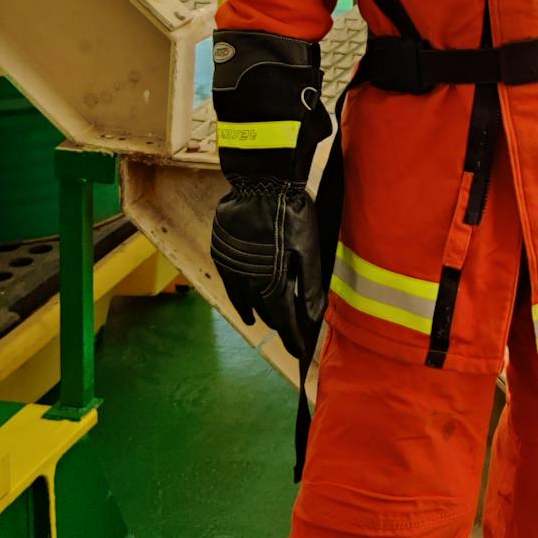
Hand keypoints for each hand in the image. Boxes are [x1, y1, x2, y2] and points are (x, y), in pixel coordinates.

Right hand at [210, 176, 326, 360]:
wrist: (260, 183)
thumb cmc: (292, 213)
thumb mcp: (309, 248)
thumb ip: (309, 285)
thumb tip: (314, 315)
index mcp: (273, 283)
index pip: (285, 321)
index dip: (294, 338)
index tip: (300, 354)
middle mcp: (249, 283)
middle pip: (268, 313)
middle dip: (282, 325)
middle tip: (294, 335)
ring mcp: (233, 270)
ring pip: (248, 303)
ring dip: (262, 314)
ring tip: (272, 326)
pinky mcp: (223, 256)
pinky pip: (231, 288)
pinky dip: (240, 302)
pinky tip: (246, 311)